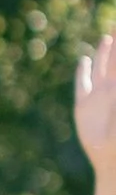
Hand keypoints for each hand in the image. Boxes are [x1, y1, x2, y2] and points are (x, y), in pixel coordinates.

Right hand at [79, 36, 115, 176]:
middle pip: (115, 59)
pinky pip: (82, 84)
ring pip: (101, 67)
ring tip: (108, 37)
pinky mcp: (83, 105)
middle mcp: (112, 87)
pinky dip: (83, 71)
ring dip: (104, 52)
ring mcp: (98, 95)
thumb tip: (114, 83)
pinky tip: (84, 61)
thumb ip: (113, 94)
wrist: (111, 157)